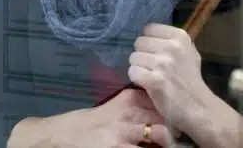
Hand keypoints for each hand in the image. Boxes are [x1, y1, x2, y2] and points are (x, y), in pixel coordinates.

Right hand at [7, 88, 176, 147]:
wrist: (63, 135)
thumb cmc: (90, 123)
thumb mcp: (113, 107)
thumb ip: (135, 106)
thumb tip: (162, 110)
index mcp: (128, 98)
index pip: (161, 100)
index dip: (173, 111)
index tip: (179, 119)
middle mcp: (128, 111)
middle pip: (165, 116)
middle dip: (175, 128)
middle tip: (179, 137)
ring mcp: (123, 131)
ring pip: (161, 134)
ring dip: (168, 141)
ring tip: (170, 146)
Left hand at [127, 24, 215, 142]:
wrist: (199, 108)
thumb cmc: (191, 80)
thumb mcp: (188, 52)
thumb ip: (170, 41)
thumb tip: (147, 33)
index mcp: (180, 37)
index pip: (149, 28)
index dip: (149, 41)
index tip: (155, 53)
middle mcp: (172, 47)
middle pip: (139, 42)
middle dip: (142, 54)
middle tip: (151, 67)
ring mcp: (163, 64)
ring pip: (133, 57)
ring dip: (139, 67)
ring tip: (150, 76)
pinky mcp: (155, 80)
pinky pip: (133, 72)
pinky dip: (137, 79)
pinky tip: (147, 84)